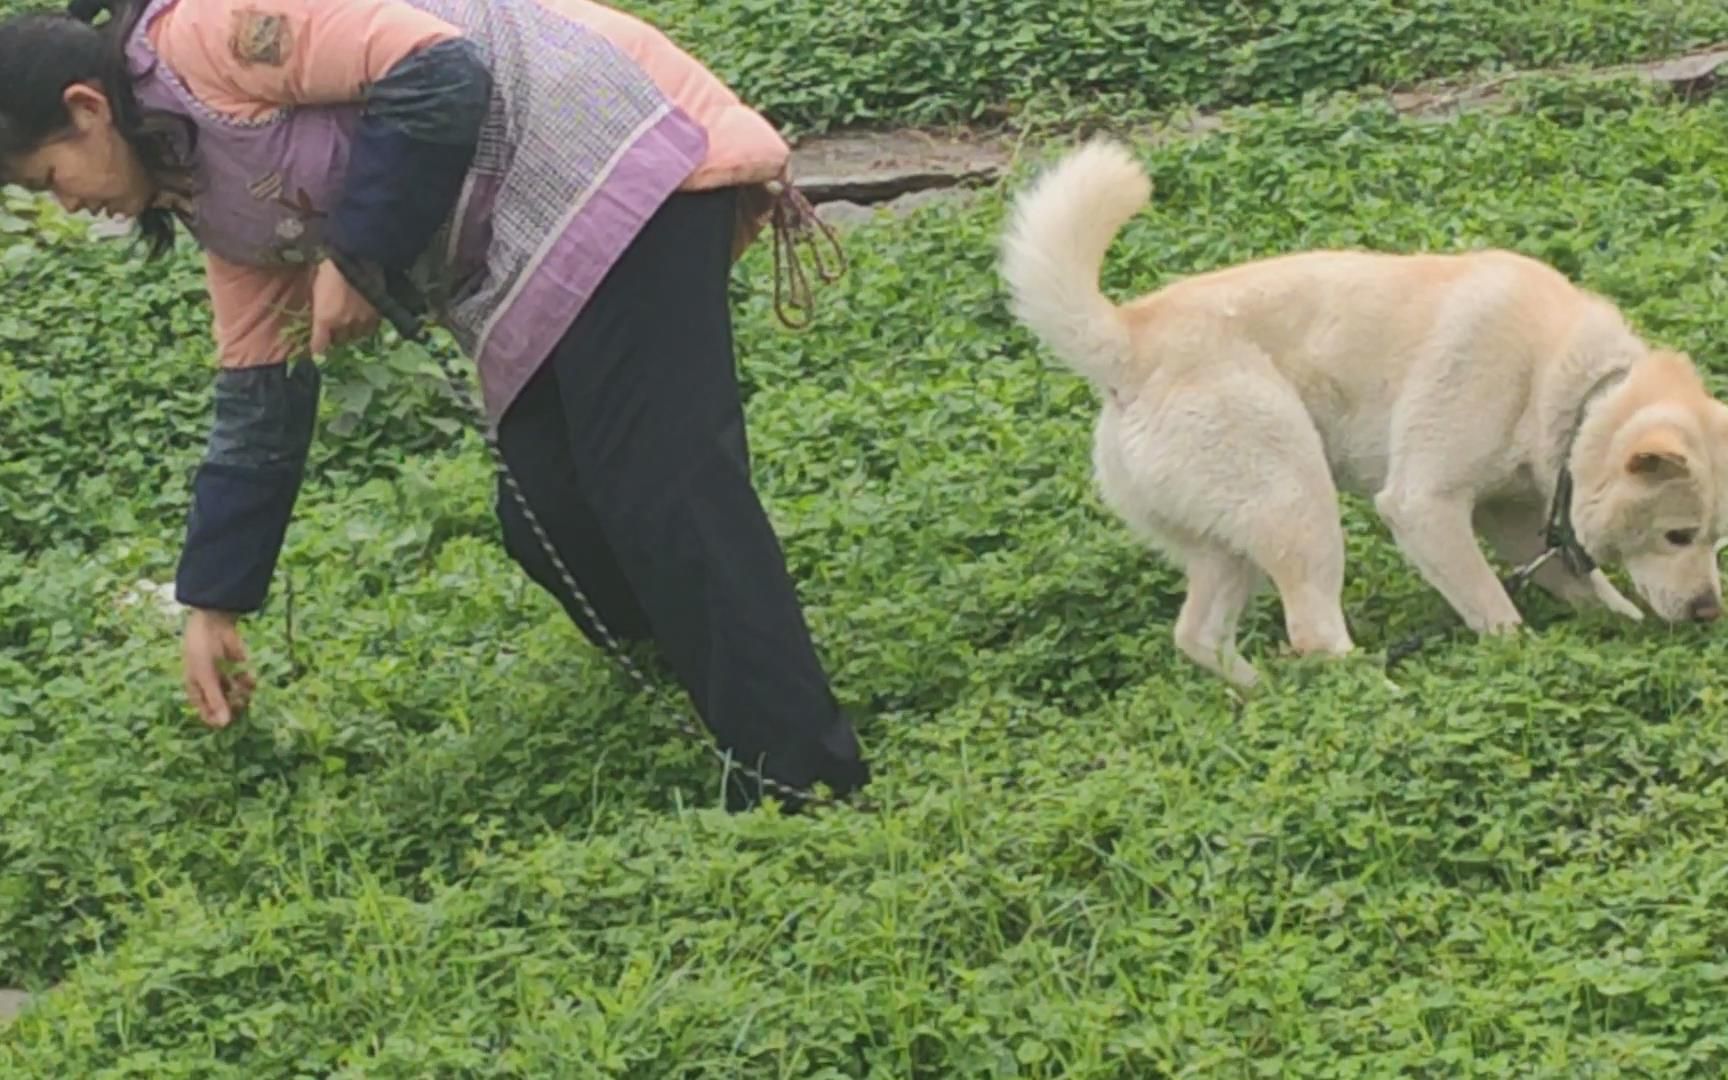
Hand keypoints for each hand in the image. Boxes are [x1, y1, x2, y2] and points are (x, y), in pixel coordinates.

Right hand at [182, 608, 254, 728]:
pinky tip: (249, 678)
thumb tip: (224, 724)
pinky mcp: (240, 669)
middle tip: (240, 703)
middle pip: (225, 707)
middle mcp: (213, 687)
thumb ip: (215, 699)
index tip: (227, 722)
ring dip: (243, 696)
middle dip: (233, 707)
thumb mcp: (205, 676)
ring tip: (244, 689)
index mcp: (197, 690)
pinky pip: (247, 684)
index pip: (207, 713)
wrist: (214, 622)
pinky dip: (250, 683)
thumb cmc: (201, 649)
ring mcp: (227, 678)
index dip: (216, 719)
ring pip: (238, 697)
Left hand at [309, 258, 379, 355]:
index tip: (316, 346)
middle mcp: (343, 324)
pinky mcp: (377, 313)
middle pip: (339, 341)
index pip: (319, 345)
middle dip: (335, 337)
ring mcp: (362, 320)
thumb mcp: (315, 287)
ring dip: (352, 332)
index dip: (317, 347)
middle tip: (333, 329)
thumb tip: (317, 316)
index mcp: (324, 318)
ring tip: (350, 324)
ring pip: (356, 336)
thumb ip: (317, 306)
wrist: (356, 255)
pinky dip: (366, 326)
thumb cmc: (329, 266)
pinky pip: (371, 328)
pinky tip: (363, 319)